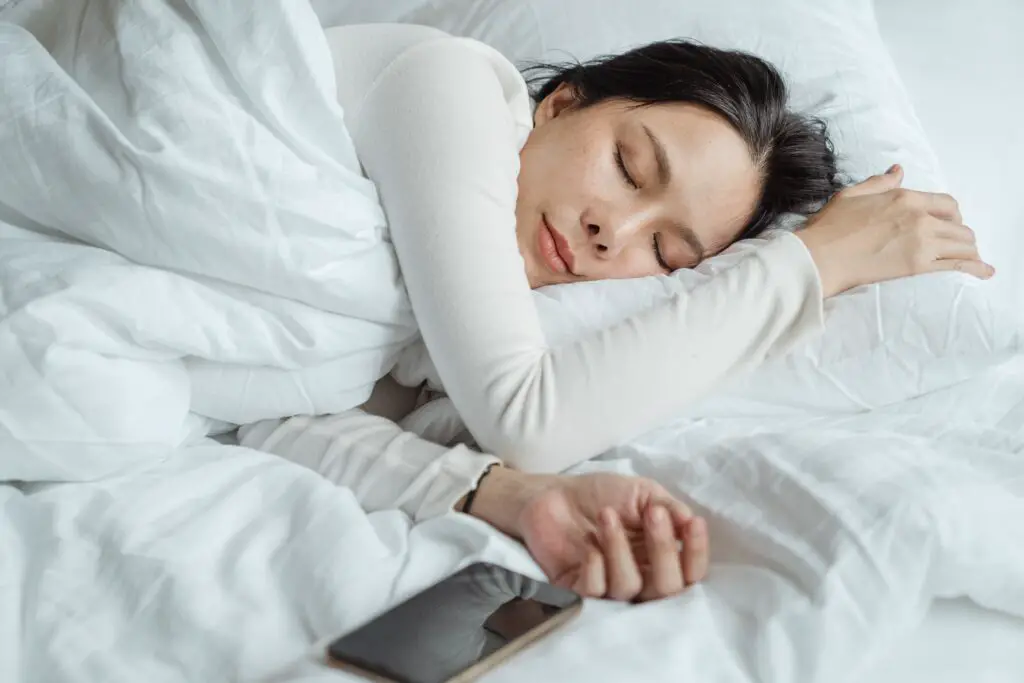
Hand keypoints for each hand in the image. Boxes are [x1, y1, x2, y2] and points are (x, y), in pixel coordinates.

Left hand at [464, 467, 708, 601]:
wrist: (553, 493)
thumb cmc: (601, 494)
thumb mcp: (642, 493)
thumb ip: (669, 508)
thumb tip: (690, 523)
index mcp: (659, 557)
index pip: (690, 572)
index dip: (696, 553)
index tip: (692, 523)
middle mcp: (639, 577)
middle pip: (666, 589)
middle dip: (663, 550)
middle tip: (652, 514)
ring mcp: (609, 586)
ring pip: (629, 588)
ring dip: (620, 549)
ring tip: (607, 515)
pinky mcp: (578, 588)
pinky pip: (595, 593)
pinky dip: (595, 568)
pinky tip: (589, 546)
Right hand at [796, 164, 994, 296]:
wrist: (821, 257)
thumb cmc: (830, 227)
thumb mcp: (852, 194)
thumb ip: (880, 183)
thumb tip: (898, 172)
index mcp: (905, 197)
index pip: (947, 203)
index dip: (953, 214)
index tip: (948, 223)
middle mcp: (919, 217)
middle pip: (959, 224)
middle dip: (960, 234)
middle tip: (954, 244)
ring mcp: (921, 241)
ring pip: (963, 244)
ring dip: (968, 251)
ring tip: (969, 258)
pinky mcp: (918, 265)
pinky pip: (957, 264)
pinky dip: (975, 268)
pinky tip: (985, 272)